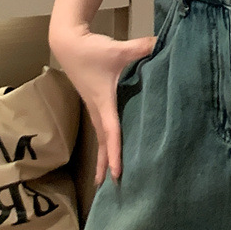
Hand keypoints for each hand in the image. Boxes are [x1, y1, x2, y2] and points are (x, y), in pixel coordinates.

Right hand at [49, 25, 157, 185]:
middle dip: (106, 164)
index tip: (118, 174)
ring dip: (103, 154)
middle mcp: (97, 108)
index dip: (116, 153)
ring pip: (100, 135)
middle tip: (110, 187)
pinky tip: (110, 143)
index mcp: (103, 102)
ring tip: (106, 176)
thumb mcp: (118, 49)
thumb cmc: (91, 50)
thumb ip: (141, 48)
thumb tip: (162, 45)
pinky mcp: (93, 99)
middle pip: (102, 142)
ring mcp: (93, 105)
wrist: (68, 42)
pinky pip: (100, 125)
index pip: (111, 133)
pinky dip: (104, 140)